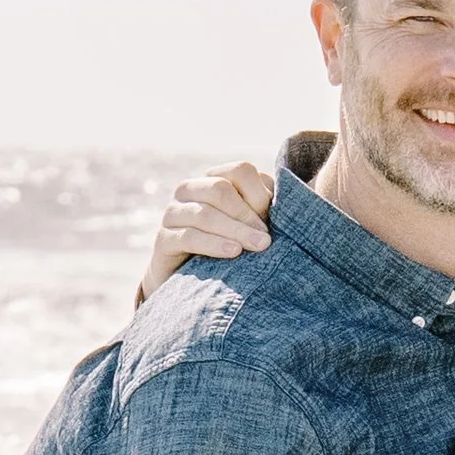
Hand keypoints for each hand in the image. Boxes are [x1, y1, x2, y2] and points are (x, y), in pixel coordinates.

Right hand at [139, 160, 274, 303]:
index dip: (258, 193)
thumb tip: (290, 200)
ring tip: (257, 248)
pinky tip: (233, 253)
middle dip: (247, 215)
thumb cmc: (231, 249)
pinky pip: (188, 236)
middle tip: (267, 241)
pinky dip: (213, 244)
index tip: (271, 219)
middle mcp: (190, 190)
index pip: (238, 171)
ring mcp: (173, 213)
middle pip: (219, 189)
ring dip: (235, 230)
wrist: (192, 284)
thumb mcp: (250, 227)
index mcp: (213, 179)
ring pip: (204, 213)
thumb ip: (264, 210)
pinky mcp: (163, 239)